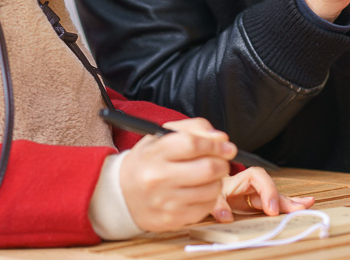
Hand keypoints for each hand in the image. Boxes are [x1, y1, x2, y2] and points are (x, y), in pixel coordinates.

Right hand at [120, 118, 234, 231]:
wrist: (122, 194)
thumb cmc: (147, 162)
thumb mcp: (161, 136)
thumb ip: (193, 129)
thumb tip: (221, 138)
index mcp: (154, 153)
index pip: (193, 144)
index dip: (216, 144)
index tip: (226, 146)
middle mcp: (158, 178)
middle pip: (208, 168)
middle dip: (222, 163)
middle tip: (222, 161)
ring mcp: (166, 201)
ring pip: (212, 189)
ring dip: (218, 181)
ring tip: (208, 176)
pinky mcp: (173, 219)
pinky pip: (207, 207)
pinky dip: (210, 197)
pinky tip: (199, 191)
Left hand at [209, 167, 315, 222]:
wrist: (205, 192)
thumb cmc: (209, 191)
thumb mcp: (210, 197)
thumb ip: (217, 205)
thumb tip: (226, 216)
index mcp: (239, 178)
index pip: (258, 177)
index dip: (267, 190)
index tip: (271, 208)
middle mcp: (251, 185)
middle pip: (271, 188)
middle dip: (284, 198)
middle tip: (297, 209)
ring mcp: (256, 194)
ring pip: (275, 197)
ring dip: (290, 202)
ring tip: (307, 205)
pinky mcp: (257, 204)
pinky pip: (273, 205)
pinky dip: (286, 207)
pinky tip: (299, 207)